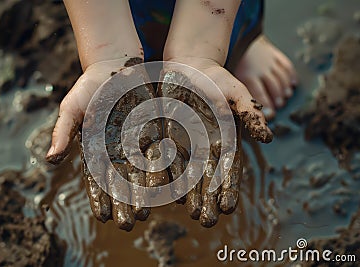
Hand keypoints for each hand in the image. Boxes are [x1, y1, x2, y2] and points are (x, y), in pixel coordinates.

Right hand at [47, 57, 154, 230]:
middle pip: (123, 180)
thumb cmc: (89, 87)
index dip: (100, 197)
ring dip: (147, 191)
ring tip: (151, 211)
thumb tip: (50, 160)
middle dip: (126, 202)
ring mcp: (138, 142)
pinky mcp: (156, 131)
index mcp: (97, 149)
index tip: (102, 217)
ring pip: (144, 170)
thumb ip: (63, 132)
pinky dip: (167, 168)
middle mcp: (118, 150)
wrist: (116, 66)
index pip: (98, 178)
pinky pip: (163, 151)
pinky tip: (173, 184)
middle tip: (131, 224)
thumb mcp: (72, 107)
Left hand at [158, 57, 272, 226]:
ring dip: (187, 193)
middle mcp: (206, 148)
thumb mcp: (236, 93)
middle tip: (208, 222)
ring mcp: (186, 144)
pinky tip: (161, 191)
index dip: (229, 188)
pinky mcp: (167, 137)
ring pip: (186, 173)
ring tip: (189, 213)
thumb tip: (268, 138)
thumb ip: (250, 113)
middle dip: (209, 200)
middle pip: (208, 178)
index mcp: (226, 140)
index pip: (229, 169)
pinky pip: (164, 158)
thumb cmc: (216, 79)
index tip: (229, 208)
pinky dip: (163, 173)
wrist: (188, 67)